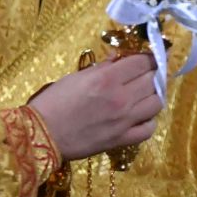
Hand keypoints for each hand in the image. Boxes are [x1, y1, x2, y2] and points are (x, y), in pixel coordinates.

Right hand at [29, 53, 161, 160]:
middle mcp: (122, 97)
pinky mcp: (122, 139)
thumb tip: (119, 58)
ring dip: (153, 96)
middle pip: (153, 80)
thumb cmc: (54, 101)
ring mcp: (124, 120)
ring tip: (144, 95)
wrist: (40, 134)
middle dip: (152, 74)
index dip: (150, 58)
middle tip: (146, 75)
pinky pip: (148, 129)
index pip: (143, 62)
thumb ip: (103, 67)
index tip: (150, 58)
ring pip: (156, 103)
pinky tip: (140, 117)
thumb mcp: (77, 76)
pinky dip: (149, 121)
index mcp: (108, 78)